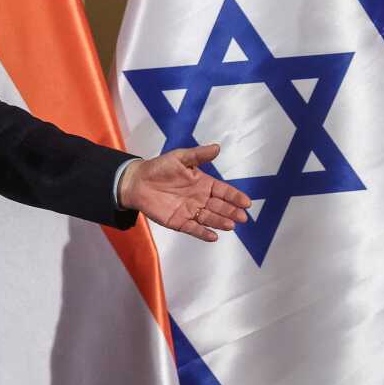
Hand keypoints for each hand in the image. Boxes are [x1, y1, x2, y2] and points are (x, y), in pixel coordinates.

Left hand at [118, 144, 249, 241]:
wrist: (137, 181)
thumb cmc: (159, 168)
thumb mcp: (179, 158)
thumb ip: (198, 155)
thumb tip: (217, 147)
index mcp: (204, 184)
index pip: (224, 191)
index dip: (235, 197)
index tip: (246, 202)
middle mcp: (200, 199)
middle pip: (220, 207)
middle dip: (231, 212)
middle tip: (242, 216)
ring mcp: (191, 211)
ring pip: (209, 218)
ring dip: (220, 222)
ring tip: (230, 225)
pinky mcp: (179, 222)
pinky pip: (193, 229)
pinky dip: (203, 233)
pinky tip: (212, 236)